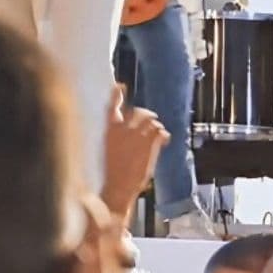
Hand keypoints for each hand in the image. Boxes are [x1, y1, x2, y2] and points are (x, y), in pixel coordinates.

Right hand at [100, 84, 168, 217]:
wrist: (119, 186)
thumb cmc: (112, 170)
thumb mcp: (108, 147)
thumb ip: (116, 133)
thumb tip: (124, 125)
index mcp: (109, 129)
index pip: (112, 106)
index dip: (116, 95)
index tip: (119, 87)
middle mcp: (124, 129)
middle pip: (139, 111)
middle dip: (146, 115)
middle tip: (150, 120)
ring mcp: (139, 135)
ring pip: (152, 121)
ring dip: (155, 126)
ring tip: (155, 134)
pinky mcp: (151, 144)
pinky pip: (161, 132)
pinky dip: (164, 135)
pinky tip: (163, 141)